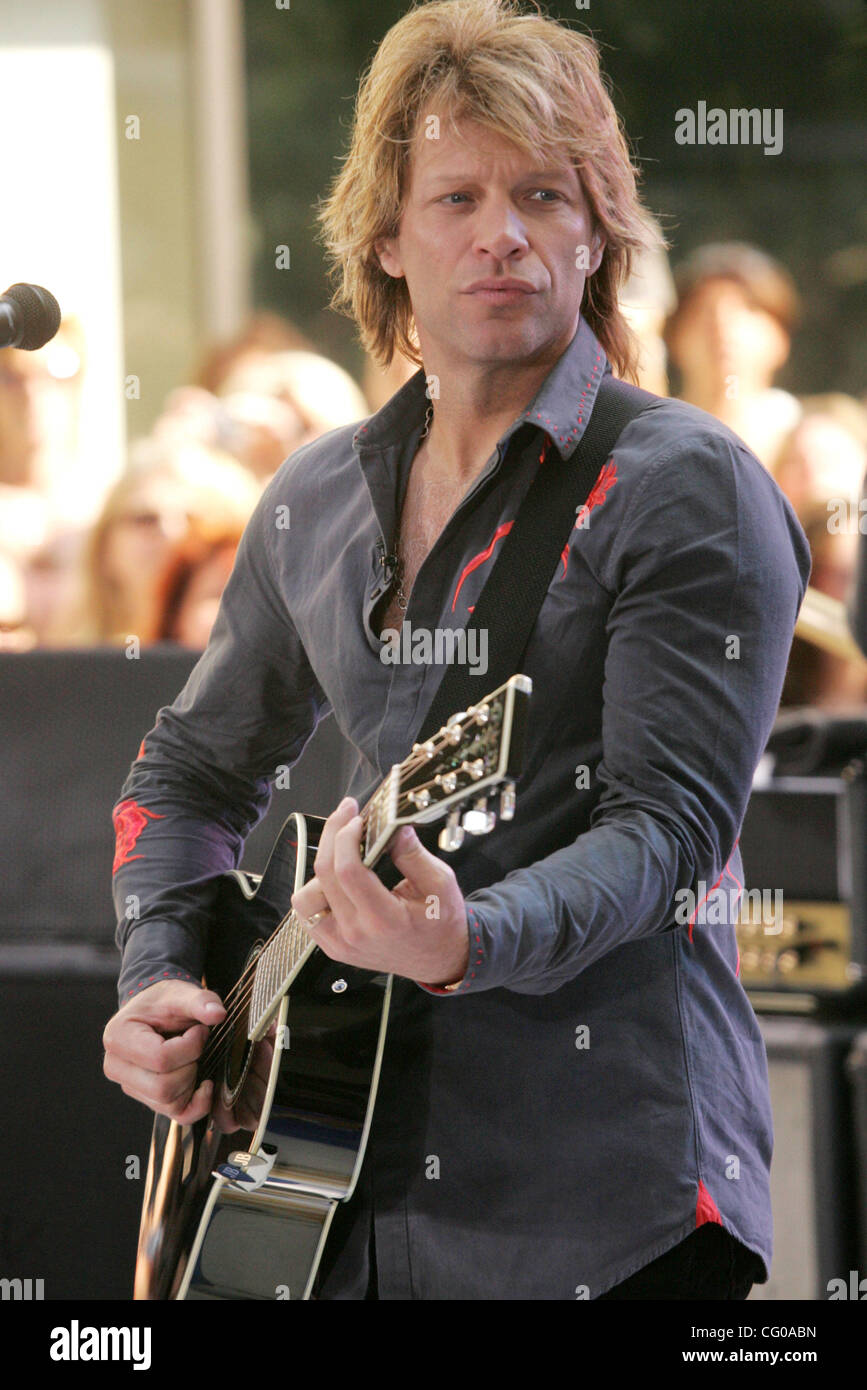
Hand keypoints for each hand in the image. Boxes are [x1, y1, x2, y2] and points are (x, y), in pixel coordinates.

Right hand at [102, 978, 272, 1133]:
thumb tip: (218, 1013)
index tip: (199, 1030)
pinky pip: (177, 1116)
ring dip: (193, 1081)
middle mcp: (116, 1067)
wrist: (157, 1011)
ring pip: (170, 1103)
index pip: (159, 1059)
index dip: (190, 1046)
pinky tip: (205, 1084)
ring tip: (193, 1056)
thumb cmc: (165, 1002)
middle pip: (162, 1087)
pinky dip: (198, 1104)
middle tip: (197, 1045)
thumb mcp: (181, 994)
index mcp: (118, 1038)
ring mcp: (130, 1087)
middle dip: (191, 1066)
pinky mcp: (147, 1099)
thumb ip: (200, 1000)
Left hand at [290, 797, 469, 986]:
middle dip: (332, 835)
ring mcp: (339, 943)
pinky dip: (316, 889)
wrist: (438, 959)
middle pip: (324, 875)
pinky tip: (336, 876)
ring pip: (305, 897)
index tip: (358, 818)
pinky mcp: (332, 946)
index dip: (346, 837)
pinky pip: (307, 913)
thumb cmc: (441, 923)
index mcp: (384, 920)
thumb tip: (392, 826)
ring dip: (320, 867)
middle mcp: (356, 933)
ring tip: (343, 852)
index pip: (348, 872)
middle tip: (347, 814)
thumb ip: (414, 854)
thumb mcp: (441, 884)